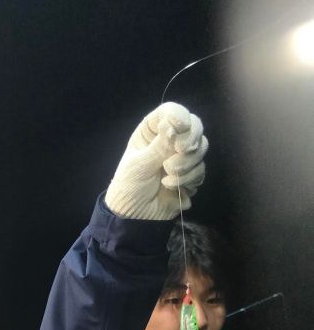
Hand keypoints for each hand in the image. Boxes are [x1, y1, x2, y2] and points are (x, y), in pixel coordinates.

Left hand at [105, 102, 207, 219]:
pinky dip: (189, 178)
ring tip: (168, 176)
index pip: (170, 112)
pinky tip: (171, 187)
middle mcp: (169, 141)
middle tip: (180, 151)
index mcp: (152, 132)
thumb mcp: (140, 164)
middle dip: (189, 139)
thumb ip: (161, 146)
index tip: (180, 127)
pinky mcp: (190, 175)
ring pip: (200, 148)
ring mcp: (181, 157)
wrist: (135, 217)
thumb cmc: (129, 187)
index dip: (179, 116)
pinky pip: (201, 170)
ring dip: (187, 163)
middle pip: (194, 126)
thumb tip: (177, 128)